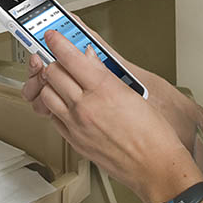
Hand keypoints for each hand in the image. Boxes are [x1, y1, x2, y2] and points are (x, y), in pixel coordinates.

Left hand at [24, 22, 202, 153]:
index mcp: (103, 89)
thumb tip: (90, 60)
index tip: (52, 36)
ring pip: (47, 94)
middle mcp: (85, 106)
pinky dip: (55, 106)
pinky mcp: (74, 141)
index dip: (57, 42)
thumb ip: (105, 73)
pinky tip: (66, 104)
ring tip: (62, 82)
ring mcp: (76, 125)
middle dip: (54, 62)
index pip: (69, 57)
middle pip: (52, 73)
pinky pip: (53, 117)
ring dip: (51, 84)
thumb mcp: (132, 92)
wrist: (155, 166)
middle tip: (60, 59)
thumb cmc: (153, 134)